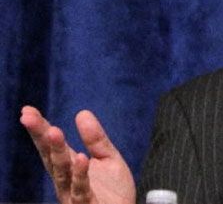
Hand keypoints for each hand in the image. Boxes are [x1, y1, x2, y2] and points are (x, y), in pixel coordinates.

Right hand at [20, 106, 135, 203]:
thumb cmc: (113, 192)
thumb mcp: (108, 159)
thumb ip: (96, 139)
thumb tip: (82, 113)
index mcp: (69, 167)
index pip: (51, 146)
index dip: (39, 129)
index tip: (27, 110)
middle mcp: (66, 181)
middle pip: (50, 157)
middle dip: (40, 137)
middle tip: (28, 117)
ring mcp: (73, 194)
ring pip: (62, 172)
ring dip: (57, 152)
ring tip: (54, 131)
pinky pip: (81, 190)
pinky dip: (80, 175)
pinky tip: (80, 159)